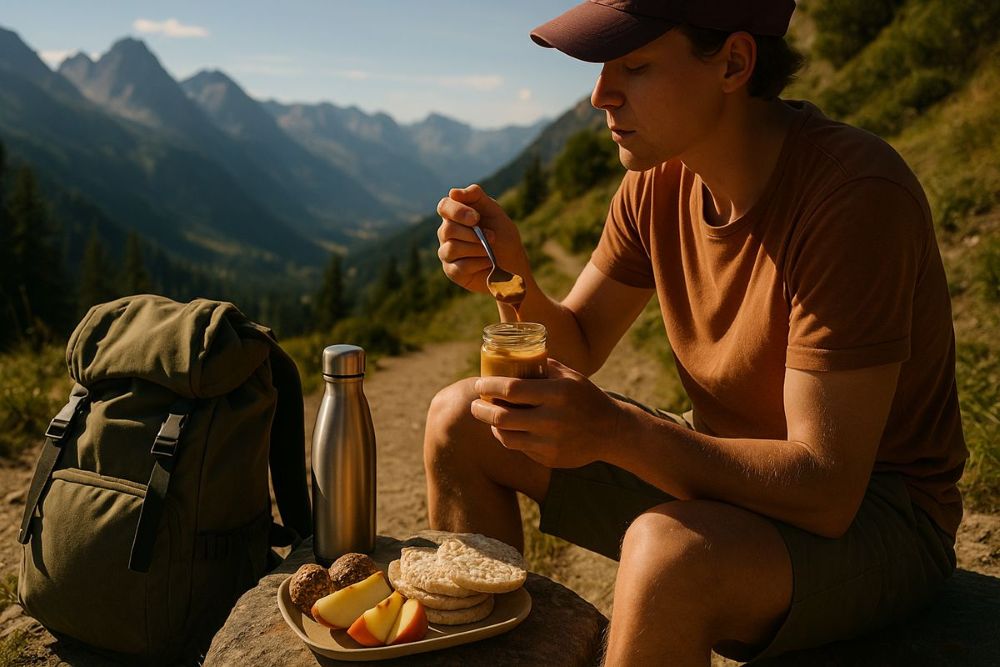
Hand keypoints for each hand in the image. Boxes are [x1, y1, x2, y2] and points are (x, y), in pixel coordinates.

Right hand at [436, 184, 531, 293]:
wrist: (512, 262)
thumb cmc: (502, 235)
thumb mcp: (494, 211)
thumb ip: (476, 196)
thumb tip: (453, 192)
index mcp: (455, 215)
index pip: (444, 206)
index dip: (457, 211)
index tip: (476, 218)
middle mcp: (446, 233)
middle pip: (448, 229)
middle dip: (473, 233)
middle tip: (493, 236)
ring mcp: (447, 253)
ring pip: (452, 248)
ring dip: (477, 248)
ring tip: (491, 251)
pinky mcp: (452, 271)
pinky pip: (459, 267)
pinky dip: (478, 263)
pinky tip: (488, 263)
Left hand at [471, 358, 623, 468]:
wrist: (611, 431)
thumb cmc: (585, 396)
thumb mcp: (569, 376)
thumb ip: (541, 366)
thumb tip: (509, 356)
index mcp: (557, 392)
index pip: (511, 389)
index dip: (489, 386)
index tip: (478, 383)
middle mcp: (552, 419)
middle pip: (501, 417)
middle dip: (481, 410)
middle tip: (474, 403)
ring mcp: (550, 442)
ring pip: (506, 436)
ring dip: (491, 425)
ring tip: (487, 415)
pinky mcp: (549, 458)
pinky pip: (519, 448)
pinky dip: (508, 437)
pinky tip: (505, 428)